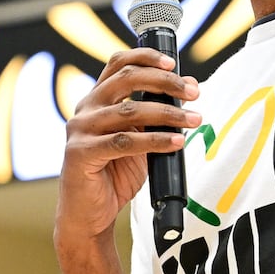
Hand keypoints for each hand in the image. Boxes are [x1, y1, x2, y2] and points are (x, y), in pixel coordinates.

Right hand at [55, 48, 199, 247]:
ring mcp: (80, 130)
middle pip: (126, 80)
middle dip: (164, 82)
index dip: (146, 57)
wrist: (89, 216)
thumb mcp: (140, 139)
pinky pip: (125, 142)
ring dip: (168, 113)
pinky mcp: (81, 153)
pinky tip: (176, 142)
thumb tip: (190, 88)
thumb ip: (157, 115)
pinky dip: (155, 141)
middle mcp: (85, 109)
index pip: (119, 64)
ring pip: (129, 111)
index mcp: (97, 99)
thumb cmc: (113, 175)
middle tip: (192, 93)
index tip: (174, 63)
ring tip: (194, 119)